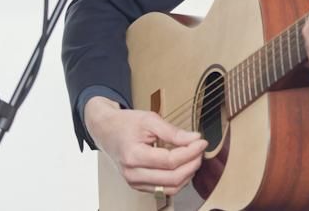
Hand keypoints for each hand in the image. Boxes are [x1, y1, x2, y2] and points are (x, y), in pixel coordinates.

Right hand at [84, 96, 206, 195]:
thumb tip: (194, 139)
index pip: (170, 161)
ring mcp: (135, 182)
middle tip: (200, 150)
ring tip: (194, 157)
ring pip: (170, 188)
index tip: (201, 141)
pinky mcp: (139, 186)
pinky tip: (184, 165)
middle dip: (192, 164)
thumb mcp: (150, 120)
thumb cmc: (126, 124)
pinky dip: (178, 179)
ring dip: (187, 174)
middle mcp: (133, 174)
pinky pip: (164, 190)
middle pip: (172, 178)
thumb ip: (173, 131)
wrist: (106, 131)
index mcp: (134, 156)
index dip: (190, 152)